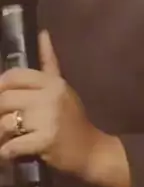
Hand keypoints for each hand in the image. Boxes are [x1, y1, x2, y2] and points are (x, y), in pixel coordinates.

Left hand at [0, 31, 103, 179]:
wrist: (91, 150)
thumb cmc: (73, 119)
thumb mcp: (62, 87)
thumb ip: (49, 62)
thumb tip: (42, 33)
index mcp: (52, 81)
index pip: (13, 76)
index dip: (0, 88)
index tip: (3, 103)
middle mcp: (50, 95)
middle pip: (5, 99)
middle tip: (5, 124)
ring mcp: (49, 118)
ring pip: (5, 123)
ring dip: (1, 136)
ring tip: (6, 140)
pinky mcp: (46, 141)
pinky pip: (12, 146)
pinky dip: (6, 153)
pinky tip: (11, 154)